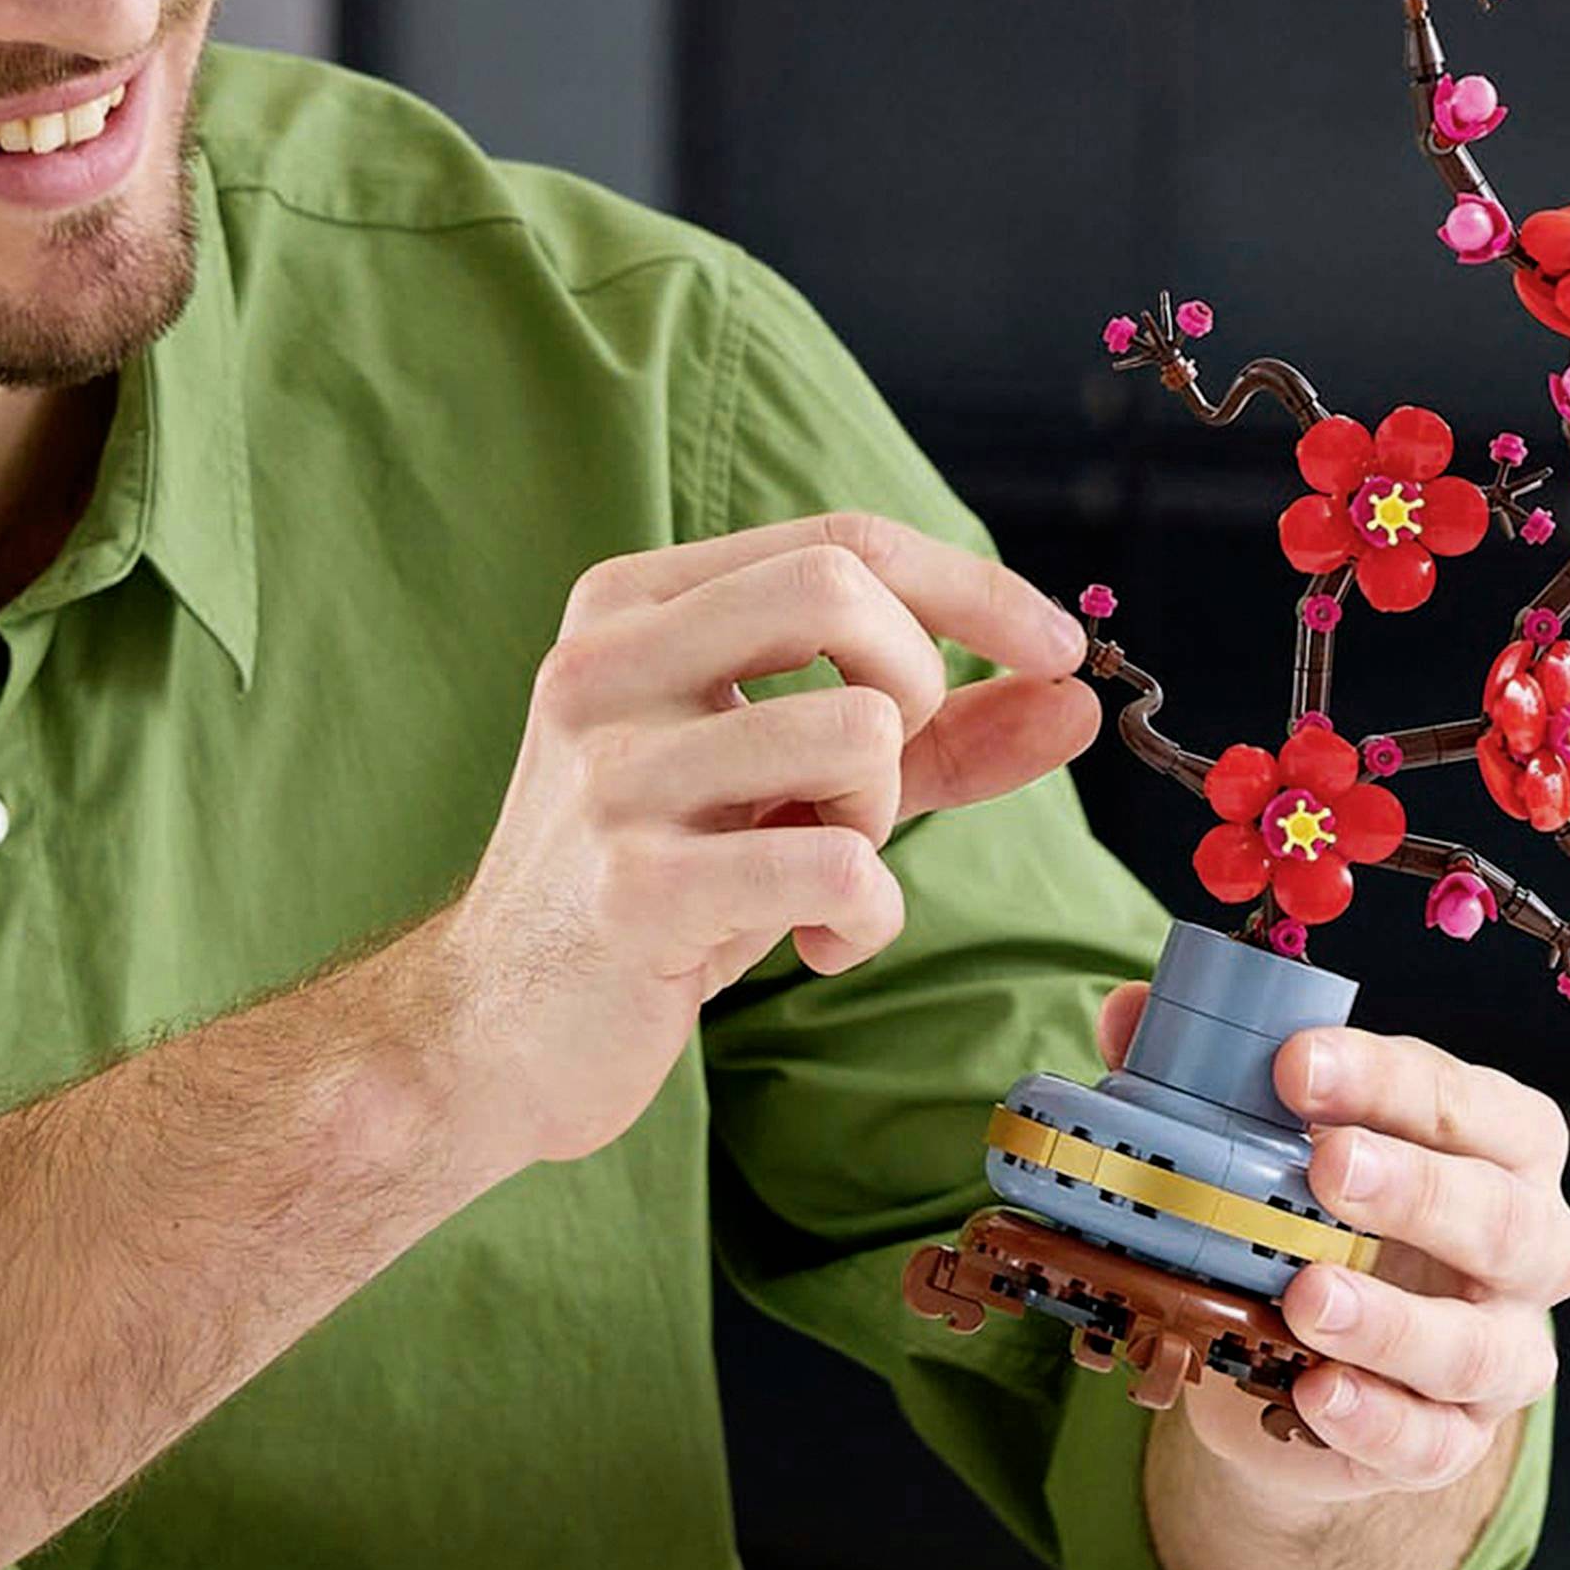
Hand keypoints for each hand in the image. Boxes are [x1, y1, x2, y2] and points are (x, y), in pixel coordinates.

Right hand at [435, 512, 1102, 1173]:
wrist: (494, 1031)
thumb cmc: (661, 885)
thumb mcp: (790, 782)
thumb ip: (930, 731)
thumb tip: (1075, 695)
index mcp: (631, 605)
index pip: (837, 538)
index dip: (973, 586)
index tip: (1060, 650)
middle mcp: (605, 664)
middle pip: (840, 589)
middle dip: (914, 684)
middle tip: (881, 780)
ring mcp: (611, 773)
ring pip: (855, 732)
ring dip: (879, 820)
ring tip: (818, 871)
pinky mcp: (634, 887)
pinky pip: (837, 863)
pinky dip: (866, 915)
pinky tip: (813, 942)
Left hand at [1096, 983, 1569, 1508]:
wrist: (1305, 1355)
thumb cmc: (1316, 1208)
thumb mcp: (1274, 1134)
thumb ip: (1209, 1070)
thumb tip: (1129, 1011)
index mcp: (1496, 1142)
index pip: (1465, 1100)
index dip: (1385, 1078)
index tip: (1295, 1063)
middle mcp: (1525, 1246)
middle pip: (1501, 1217)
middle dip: (1415, 1187)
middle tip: (1327, 1164)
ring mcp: (1503, 1350)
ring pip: (1482, 1346)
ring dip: (1393, 1321)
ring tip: (1306, 1295)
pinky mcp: (1457, 1437)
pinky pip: (1435, 1443)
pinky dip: (1376, 1420)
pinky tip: (1315, 1392)